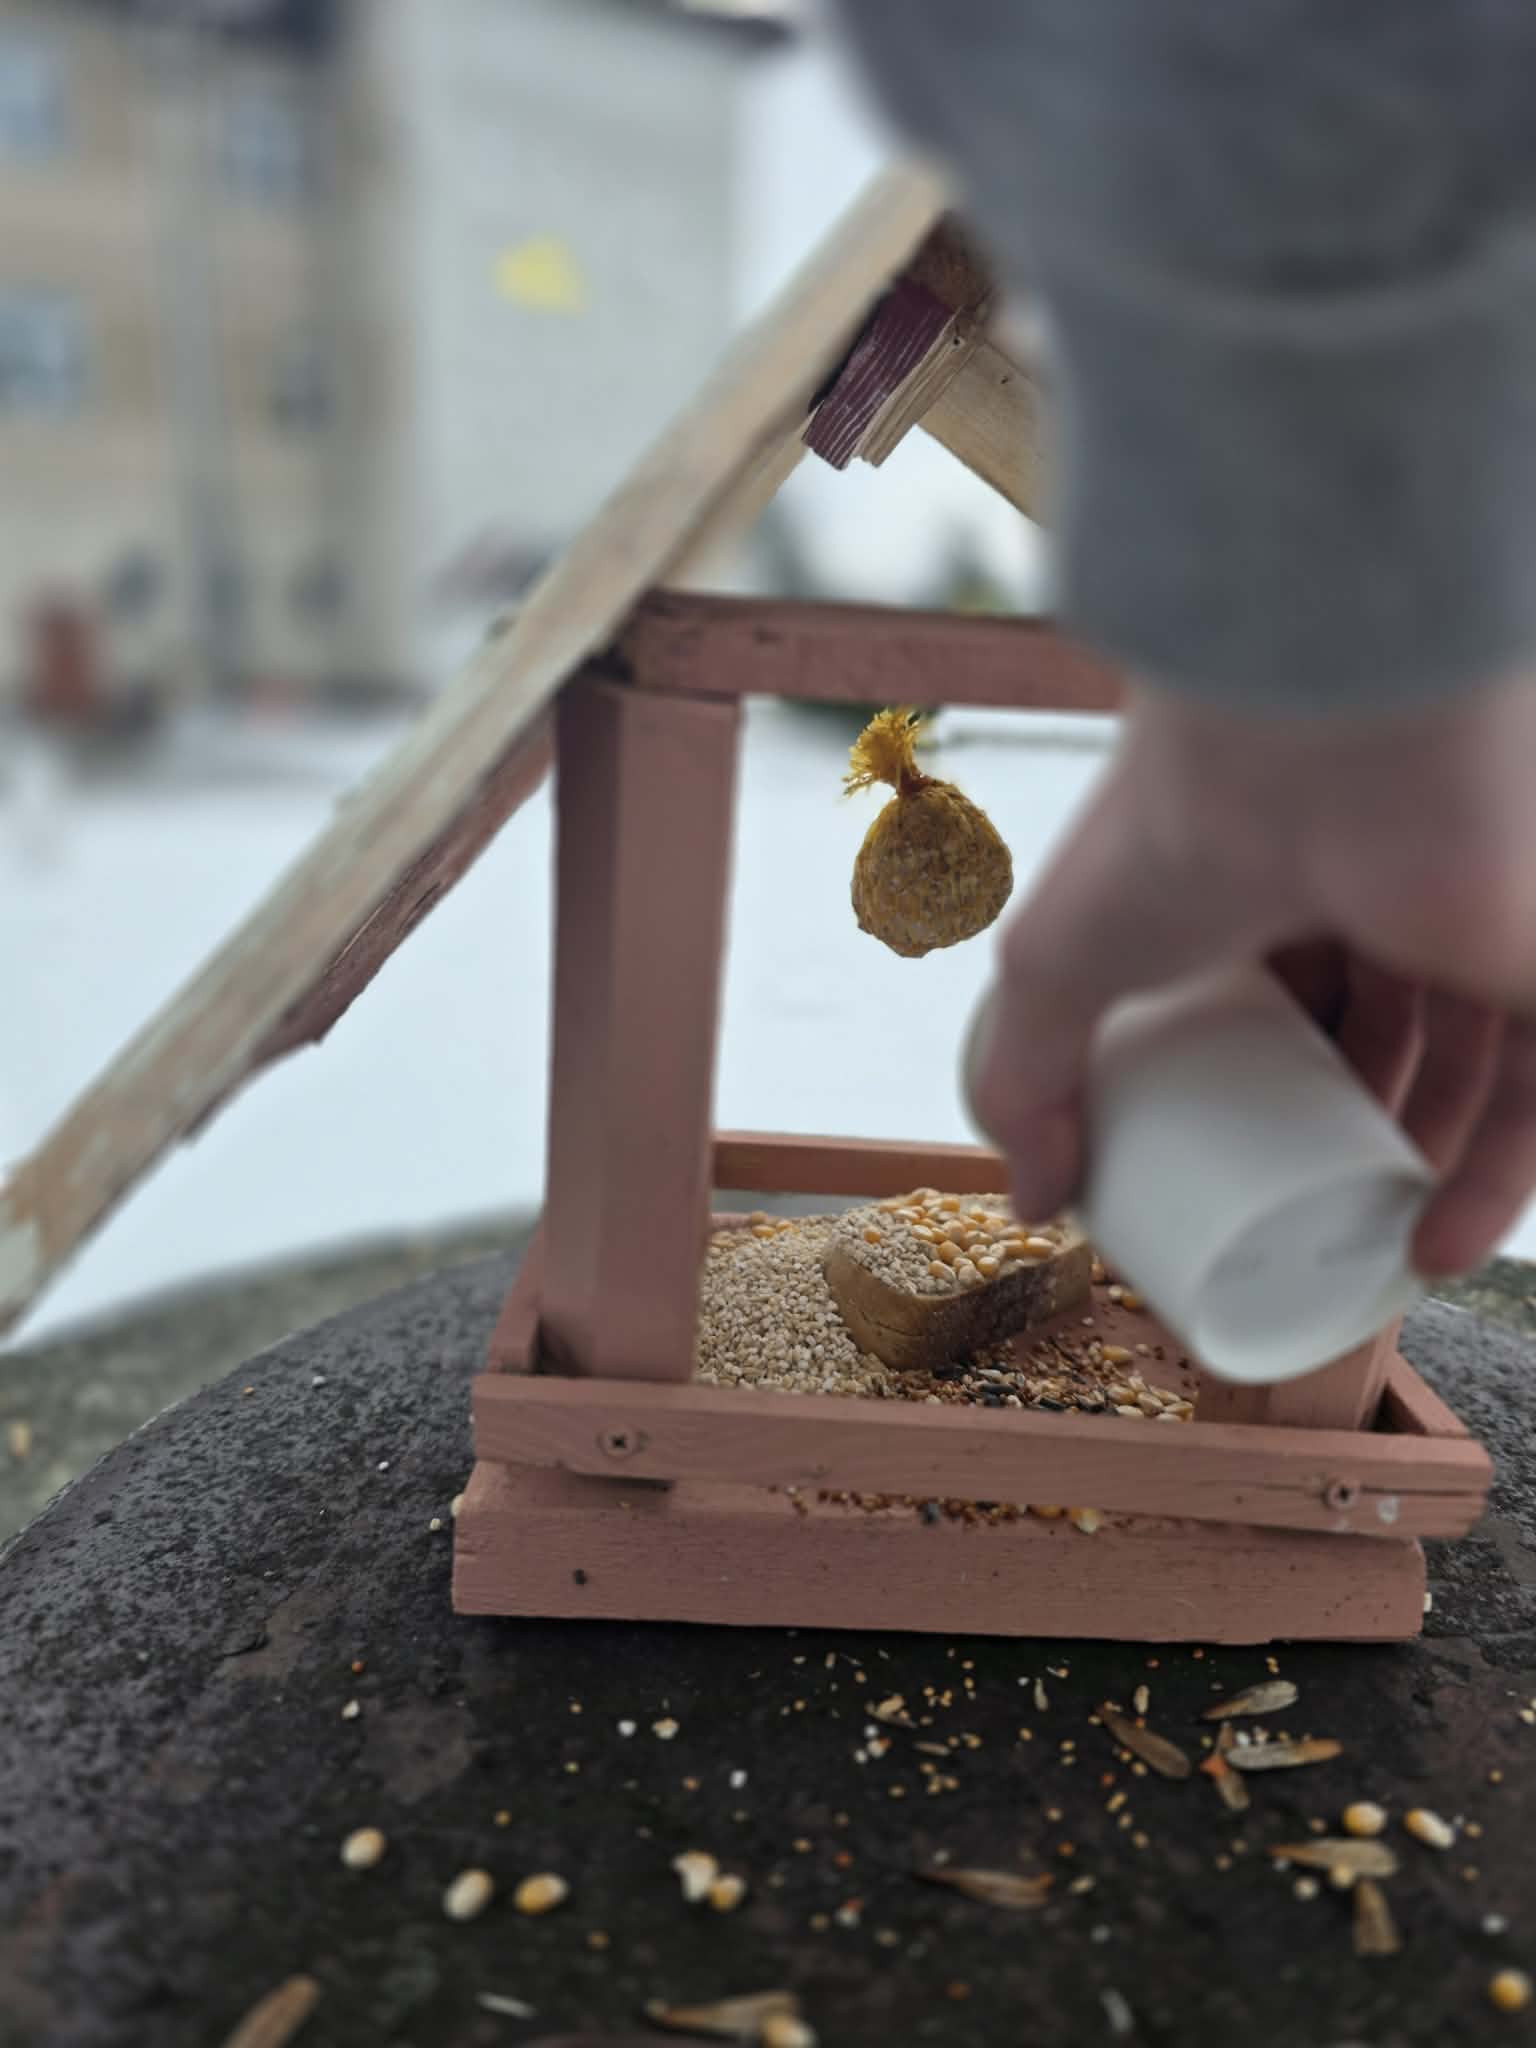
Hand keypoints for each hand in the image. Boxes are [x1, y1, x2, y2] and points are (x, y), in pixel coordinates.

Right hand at [967, 670, 1535, 1274]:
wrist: (1301, 745)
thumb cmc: (1172, 831)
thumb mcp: (1055, 966)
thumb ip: (1026, 1079)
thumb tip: (1030, 1202)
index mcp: (1270, 881)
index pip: (1286, 998)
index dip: (1265, 1094)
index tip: (1232, 1182)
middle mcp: (1377, 892)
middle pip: (1381, 1041)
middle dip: (1350, 1143)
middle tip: (1310, 1228)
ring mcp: (1469, 923)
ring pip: (1469, 1072)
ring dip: (1430, 1176)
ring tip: (1378, 1257)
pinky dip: (1500, 1181)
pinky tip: (1440, 1248)